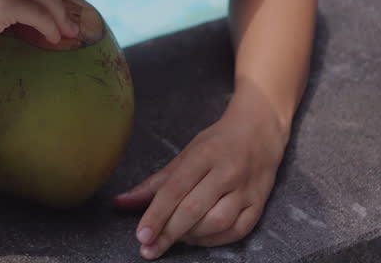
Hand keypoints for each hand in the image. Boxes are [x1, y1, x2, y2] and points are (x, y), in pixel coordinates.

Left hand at [113, 89, 288, 258]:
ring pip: (217, 223)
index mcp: (203, 156)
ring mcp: (246, 190)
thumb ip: (154, 183)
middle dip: (168, 232)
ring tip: (174, 238)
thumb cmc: (217, 143)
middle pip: (193, 209)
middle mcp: (226, 173)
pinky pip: (237, 231)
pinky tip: (198, 239)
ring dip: (191, 237)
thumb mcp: (185, 154)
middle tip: (149, 248)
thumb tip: (121, 203)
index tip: (141, 236)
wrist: (260, 131)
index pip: (174, 190)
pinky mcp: (260, 204)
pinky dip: (215, 240)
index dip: (156, 215)